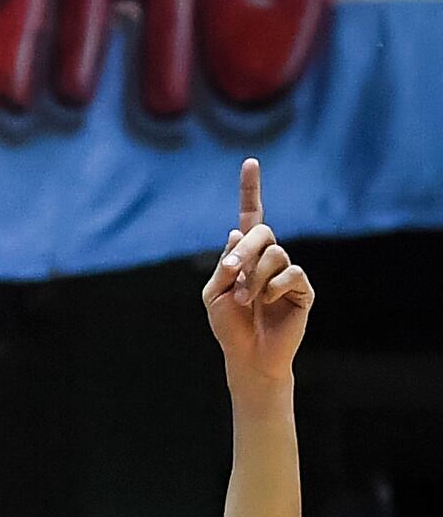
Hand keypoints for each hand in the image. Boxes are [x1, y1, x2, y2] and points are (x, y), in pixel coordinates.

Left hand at [203, 159, 310, 376]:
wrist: (247, 355)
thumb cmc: (228, 325)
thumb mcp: (214, 293)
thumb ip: (225, 264)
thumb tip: (237, 231)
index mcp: (244, 255)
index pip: (251, 216)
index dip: (251, 190)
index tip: (250, 162)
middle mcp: (268, 258)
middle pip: (262, 233)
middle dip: (244, 251)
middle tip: (231, 274)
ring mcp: (287, 272)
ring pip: (275, 255)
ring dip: (254, 279)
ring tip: (246, 301)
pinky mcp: (302, 289)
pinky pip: (291, 274)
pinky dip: (273, 288)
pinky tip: (267, 303)